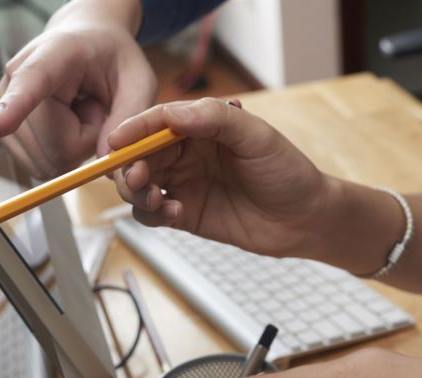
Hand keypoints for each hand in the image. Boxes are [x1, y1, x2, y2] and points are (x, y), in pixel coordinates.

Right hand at [0, 0, 155, 177]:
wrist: (85, 43)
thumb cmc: (112, 59)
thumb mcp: (138, 79)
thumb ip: (129, 116)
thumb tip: (105, 162)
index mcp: (53, 55)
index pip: (30, 82)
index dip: (15, 107)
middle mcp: (16, 78)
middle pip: (54, 147)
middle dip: (87, 139)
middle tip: (94, 106)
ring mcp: (2, 106)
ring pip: (47, 161)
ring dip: (74, 147)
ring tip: (80, 112)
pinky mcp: (3, 131)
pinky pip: (40, 165)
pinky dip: (61, 153)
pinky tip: (66, 124)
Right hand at [108, 98, 339, 259]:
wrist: (304, 219)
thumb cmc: (287, 172)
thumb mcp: (258, 137)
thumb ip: (216, 119)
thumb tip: (173, 113)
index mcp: (201, 127)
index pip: (156, 121)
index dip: (133, 129)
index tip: (117, 141)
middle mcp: (186, 153)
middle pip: (139, 154)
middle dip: (129, 165)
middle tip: (138, 178)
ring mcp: (184, 183)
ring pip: (138, 183)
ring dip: (136, 190)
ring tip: (156, 199)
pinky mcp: (184, 214)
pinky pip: (151, 213)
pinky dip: (151, 214)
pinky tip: (173, 213)